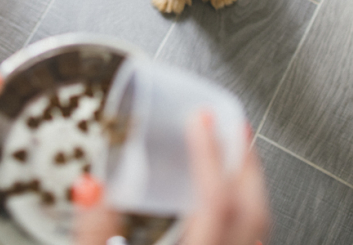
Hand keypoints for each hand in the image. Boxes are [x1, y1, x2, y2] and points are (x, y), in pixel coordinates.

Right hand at [75, 111, 269, 244]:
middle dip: (245, 162)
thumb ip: (96, 233)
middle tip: (234, 124)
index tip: (201, 119)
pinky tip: (230, 197)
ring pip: (259, 227)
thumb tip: (93, 189)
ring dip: (250, 185)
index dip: (210, 155)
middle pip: (254, 212)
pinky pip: (251, 239)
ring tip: (236, 152)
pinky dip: (246, 211)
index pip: (216, 202)